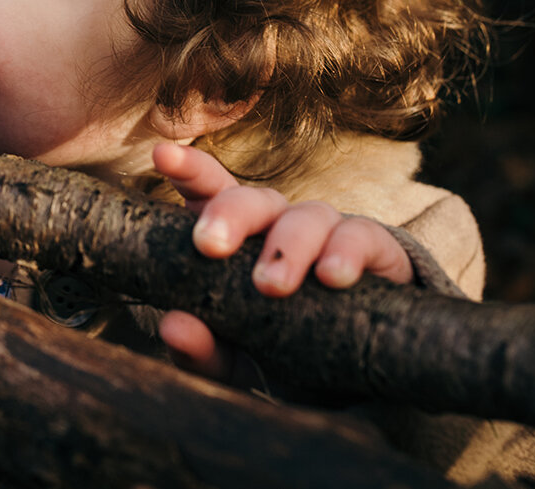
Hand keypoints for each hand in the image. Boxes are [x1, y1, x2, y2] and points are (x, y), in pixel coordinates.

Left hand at [150, 142, 412, 379]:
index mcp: (236, 237)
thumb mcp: (235, 359)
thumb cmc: (278, 354)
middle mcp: (278, 225)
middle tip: (209, 245)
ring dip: (287, 246)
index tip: (162, 156)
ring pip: (305, 217)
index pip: (209, 191)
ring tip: (270, 285)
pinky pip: (361, 236)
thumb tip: (173, 326)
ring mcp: (325, 231)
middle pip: (252, 199)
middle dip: (229, 214)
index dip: (189, 170)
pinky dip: (346, 253)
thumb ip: (201, 348)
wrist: (354, 378)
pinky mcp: (373, 249)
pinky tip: (332, 277)